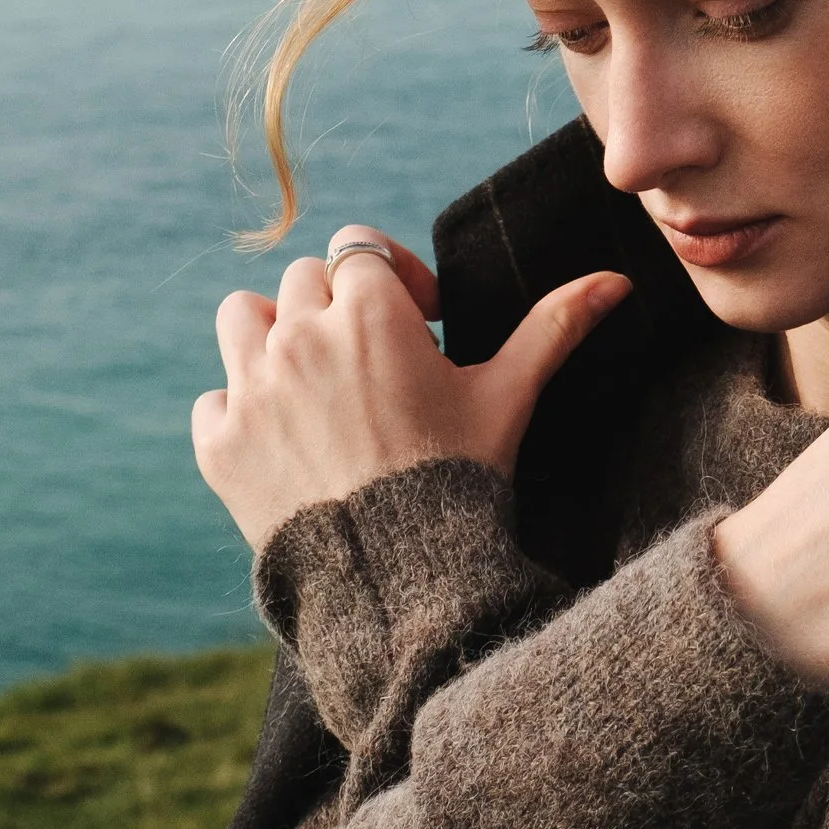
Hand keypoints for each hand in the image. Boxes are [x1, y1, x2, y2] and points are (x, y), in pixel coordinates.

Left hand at [192, 230, 630, 553]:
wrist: (399, 578)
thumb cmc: (461, 479)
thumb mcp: (510, 397)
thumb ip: (553, 328)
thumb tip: (615, 282)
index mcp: (366, 311)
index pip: (358, 249)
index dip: (392, 281)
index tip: (419, 325)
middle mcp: (296, 337)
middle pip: (302, 281)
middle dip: (337, 310)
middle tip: (374, 366)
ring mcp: (250, 390)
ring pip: (242, 318)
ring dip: (273, 338)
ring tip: (316, 387)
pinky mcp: (219, 443)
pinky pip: (213, 399)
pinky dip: (241, 413)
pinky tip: (287, 443)